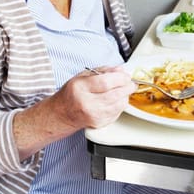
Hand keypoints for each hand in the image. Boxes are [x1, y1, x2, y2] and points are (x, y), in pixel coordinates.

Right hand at [13, 65, 134, 159]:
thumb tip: (120, 70)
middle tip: (130, 82)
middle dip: (127, 87)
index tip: (125, 75)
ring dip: (125, 95)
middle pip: (114, 94)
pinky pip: (117, 113)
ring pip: (118, 105)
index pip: (105, 83)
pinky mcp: (99, 123)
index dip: (120, 78)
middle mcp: (86, 103)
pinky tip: (117, 99)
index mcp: (80, 88)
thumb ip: (103, 71)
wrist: (63, 113)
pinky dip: (121, 104)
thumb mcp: (82, 76)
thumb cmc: (72, 93)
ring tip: (124, 89)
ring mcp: (93, 115)